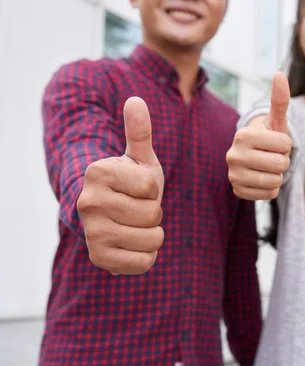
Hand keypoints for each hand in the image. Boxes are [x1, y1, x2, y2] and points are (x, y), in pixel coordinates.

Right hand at [77, 96, 164, 274]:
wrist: (111, 215)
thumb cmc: (131, 183)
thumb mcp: (139, 158)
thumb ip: (139, 131)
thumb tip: (136, 100)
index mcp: (98, 172)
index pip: (151, 186)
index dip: (153, 188)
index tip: (138, 187)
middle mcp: (88, 202)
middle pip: (153, 214)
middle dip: (154, 212)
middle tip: (138, 208)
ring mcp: (91, 233)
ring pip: (153, 240)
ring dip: (153, 234)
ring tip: (136, 225)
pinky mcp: (99, 259)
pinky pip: (145, 263)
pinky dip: (148, 256)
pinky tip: (133, 244)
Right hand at [226, 72, 291, 199]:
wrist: (254, 158)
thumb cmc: (268, 138)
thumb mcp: (276, 120)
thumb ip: (279, 99)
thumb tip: (279, 74)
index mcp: (243, 135)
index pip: (285, 145)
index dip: (287, 145)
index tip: (275, 143)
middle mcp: (233, 156)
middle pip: (281, 165)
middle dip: (283, 161)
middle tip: (272, 156)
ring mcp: (233, 175)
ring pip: (275, 181)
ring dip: (278, 175)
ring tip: (267, 167)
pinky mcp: (237, 192)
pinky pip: (269, 195)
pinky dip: (271, 189)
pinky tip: (262, 179)